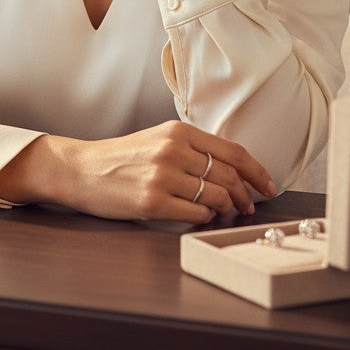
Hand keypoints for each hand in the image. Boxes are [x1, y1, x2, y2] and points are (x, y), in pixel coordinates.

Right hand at [0, 119, 275, 222]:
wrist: (81, 170)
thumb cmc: (121, 158)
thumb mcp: (157, 140)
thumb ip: (192, 149)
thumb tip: (233, 170)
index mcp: (177, 132)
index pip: (233, 152)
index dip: (257, 172)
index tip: (268, 186)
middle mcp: (173, 150)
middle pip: (229, 176)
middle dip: (245, 195)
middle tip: (247, 206)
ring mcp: (163, 176)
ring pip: (217, 197)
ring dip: (227, 209)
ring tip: (225, 213)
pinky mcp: (153, 202)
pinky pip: (196, 213)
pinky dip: (205, 217)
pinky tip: (201, 216)